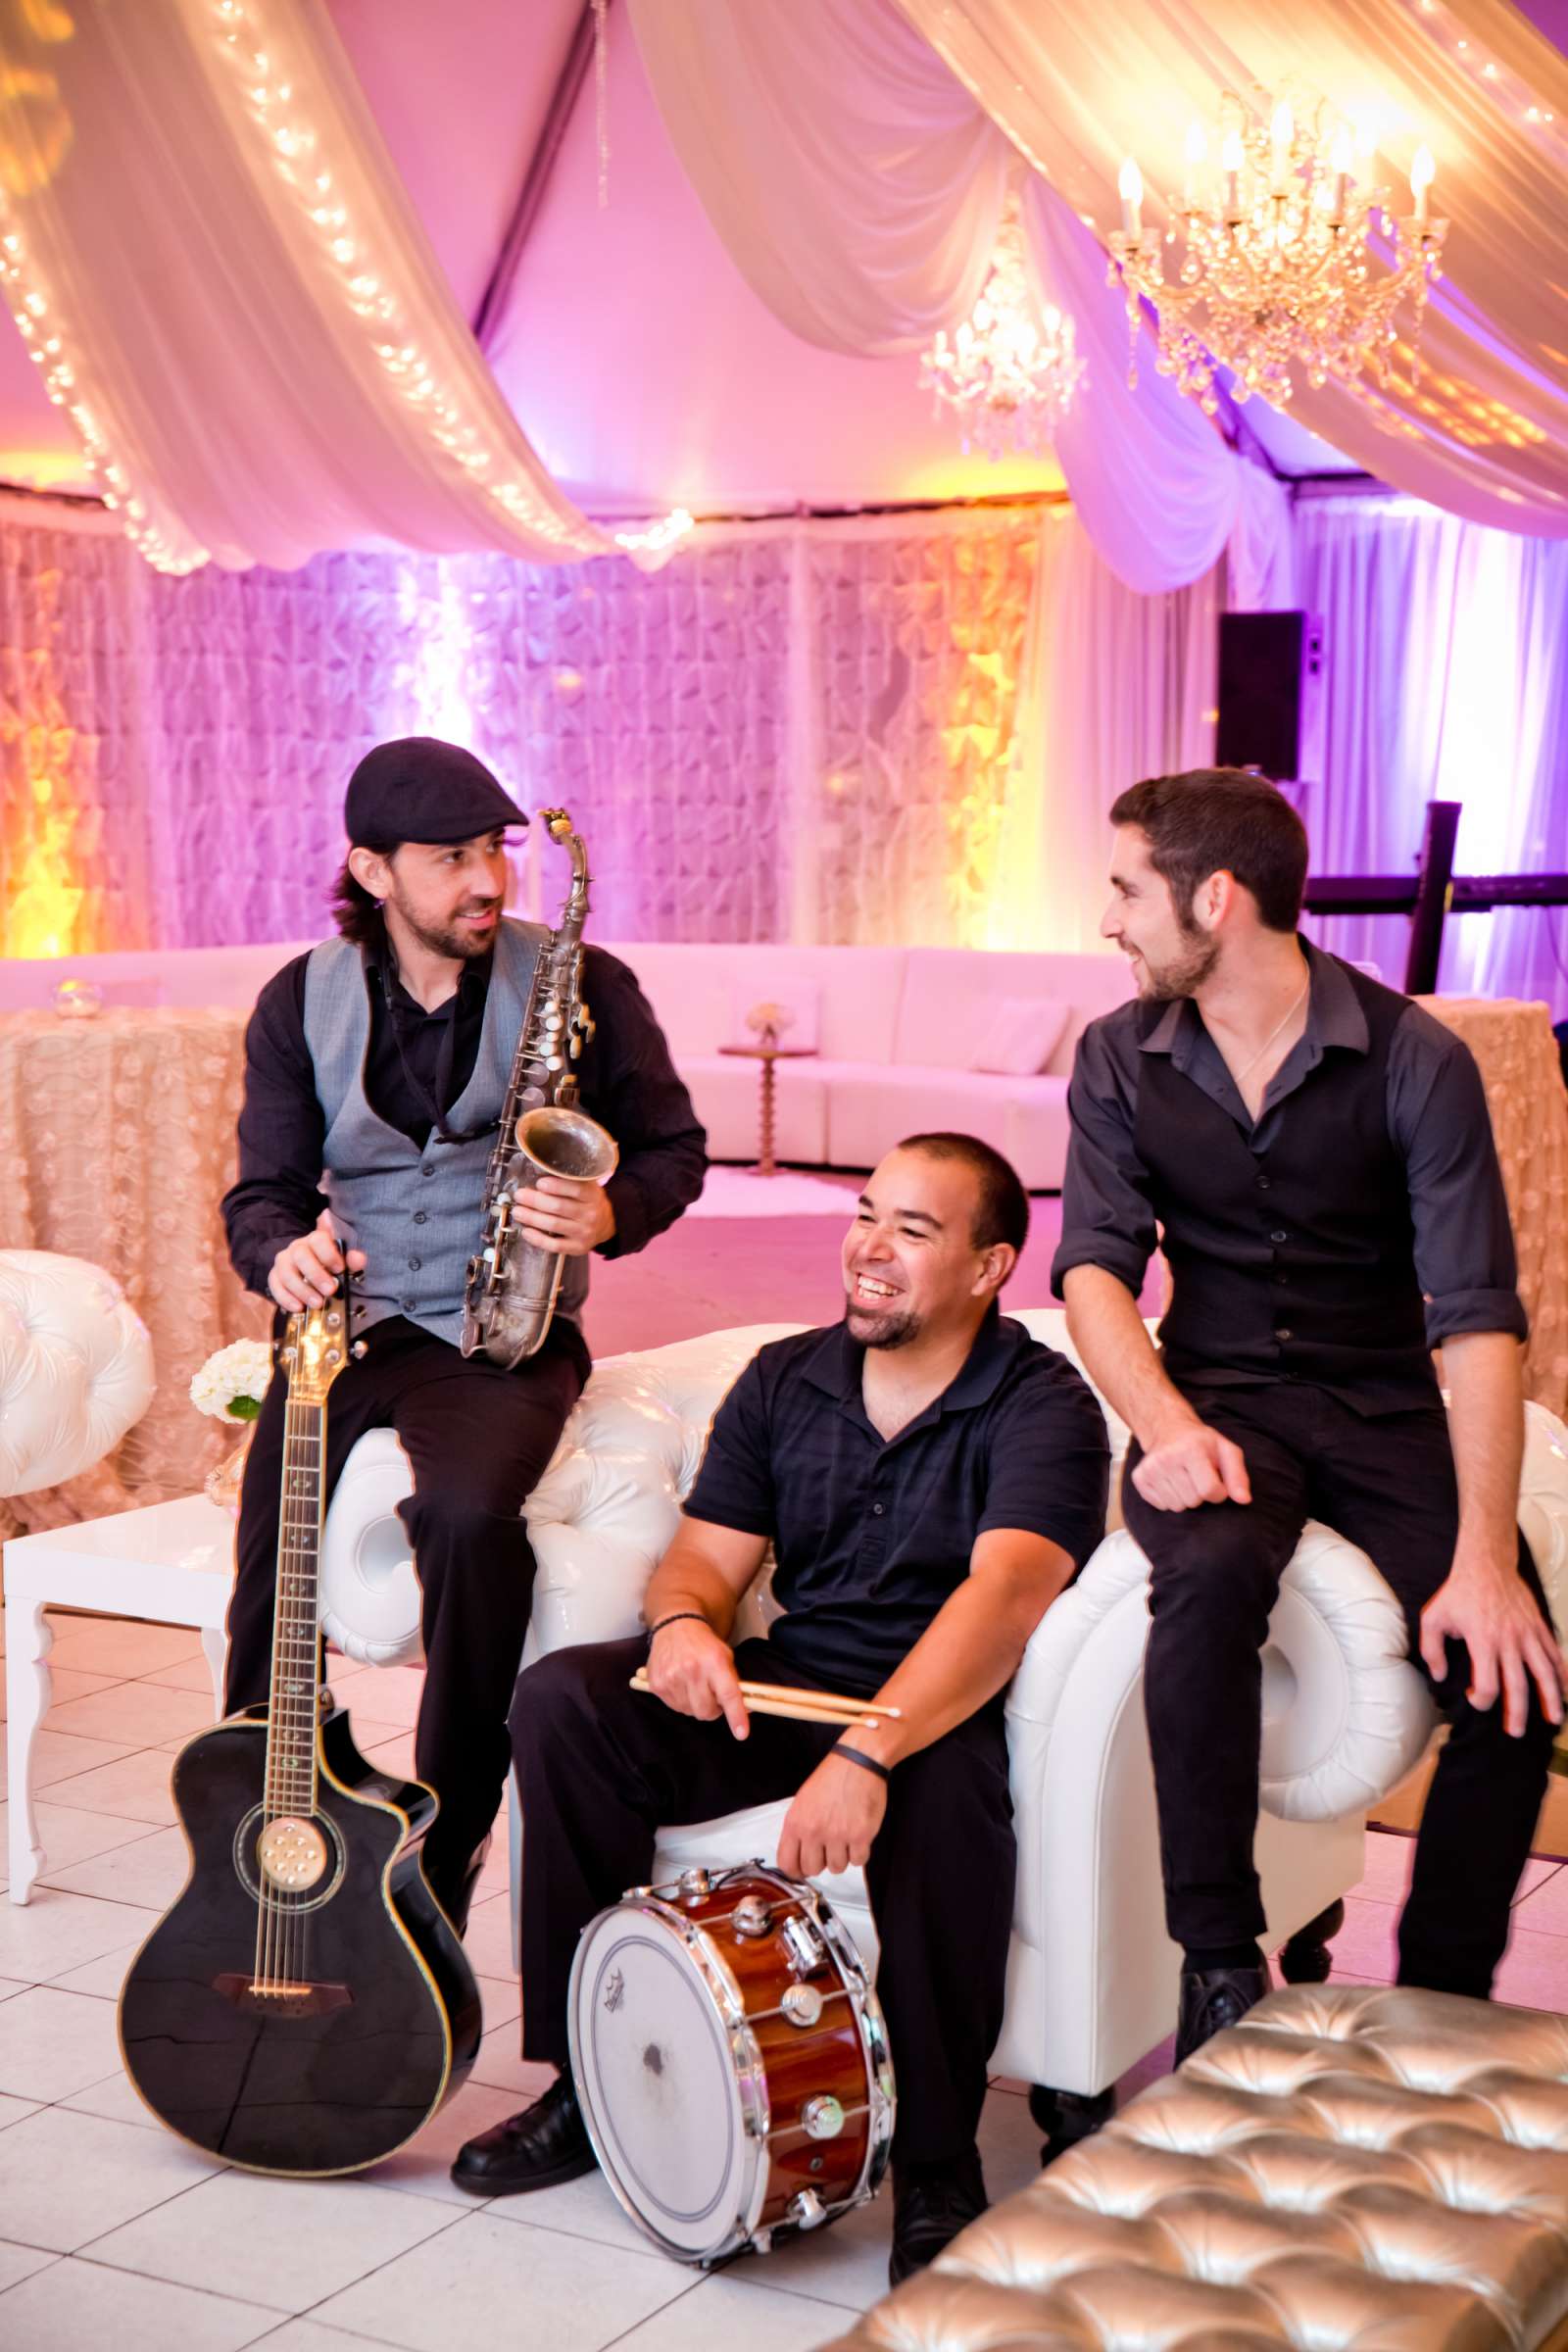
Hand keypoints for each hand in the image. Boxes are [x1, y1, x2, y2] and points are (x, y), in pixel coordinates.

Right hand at [268, 1210, 365, 1311]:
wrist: (311, 1272)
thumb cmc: (331, 1266)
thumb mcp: (345, 1262)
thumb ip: (353, 1260)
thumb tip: (358, 1258)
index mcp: (316, 1239)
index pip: (318, 1239)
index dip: (329, 1254)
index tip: (340, 1269)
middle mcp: (297, 1247)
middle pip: (300, 1255)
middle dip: (316, 1275)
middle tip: (330, 1291)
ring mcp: (284, 1261)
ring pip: (285, 1272)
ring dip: (302, 1290)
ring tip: (317, 1303)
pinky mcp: (275, 1276)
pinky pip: (275, 1285)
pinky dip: (286, 1298)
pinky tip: (299, 1308)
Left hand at [510, 1173, 614, 1257]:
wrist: (605, 1224)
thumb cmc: (588, 1201)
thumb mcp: (587, 1186)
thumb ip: (569, 1179)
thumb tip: (538, 1171)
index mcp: (593, 1196)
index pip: (576, 1189)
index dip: (556, 1186)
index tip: (539, 1183)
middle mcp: (590, 1214)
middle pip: (559, 1207)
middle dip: (535, 1200)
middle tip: (519, 1195)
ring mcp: (584, 1232)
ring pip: (554, 1225)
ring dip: (531, 1218)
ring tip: (517, 1211)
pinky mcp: (577, 1247)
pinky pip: (555, 1245)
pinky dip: (538, 1239)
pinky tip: (526, 1232)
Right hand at [644, 1618, 749, 1738]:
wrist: (675, 1627)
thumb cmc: (704, 1644)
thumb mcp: (725, 1656)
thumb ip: (735, 1683)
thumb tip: (747, 1711)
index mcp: (714, 1662)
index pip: (728, 1694)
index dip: (736, 1716)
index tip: (742, 1733)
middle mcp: (692, 1670)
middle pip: (706, 1711)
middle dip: (713, 1710)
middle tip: (712, 1696)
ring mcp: (672, 1678)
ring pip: (690, 1712)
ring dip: (696, 1705)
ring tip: (694, 1686)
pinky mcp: (657, 1684)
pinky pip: (674, 1707)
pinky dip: (681, 1701)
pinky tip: (681, 1684)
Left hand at [777, 1752, 886, 1879]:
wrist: (858, 1762)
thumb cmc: (832, 1778)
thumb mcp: (803, 1801)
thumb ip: (797, 1829)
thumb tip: (796, 1855)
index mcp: (795, 1822)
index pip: (787, 1864)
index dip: (795, 1871)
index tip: (803, 1869)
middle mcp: (814, 1831)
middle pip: (812, 1870)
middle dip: (821, 1862)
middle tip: (828, 1848)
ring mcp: (837, 1835)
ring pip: (837, 1868)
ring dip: (842, 1857)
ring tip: (845, 1837)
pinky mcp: (860, 1836)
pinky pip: (858, 1861)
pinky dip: (859, 1853)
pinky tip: (858, 1837)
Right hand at [1130, 1419, 1250, 1512]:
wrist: (1168, 1429)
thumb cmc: (1201, 1443)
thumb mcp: (1226, 1451)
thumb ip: (1238, 1476)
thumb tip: (1244, 1500)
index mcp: (1190, 1450)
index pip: (1210, 1491)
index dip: (1219, 1492)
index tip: (1216, 1481)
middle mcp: (1167, 1458)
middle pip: (1193, 1501)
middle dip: (1200, 1494)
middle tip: (1197, 1476)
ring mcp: (1150, 1469)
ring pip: (1177, 1506)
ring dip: (1185, 1498)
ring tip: (1184, 1479)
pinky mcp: (1139, 1478)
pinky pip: (1162, 1506)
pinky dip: (1169, 1499)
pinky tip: (1171, 1482)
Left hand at [1420, 1558, 1566, 1735]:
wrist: (1486, 1564)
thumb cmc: (1458, 1593)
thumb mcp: (1434, 1618)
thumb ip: (1432, 1650)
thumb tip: (1439, 1676)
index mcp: (1483, 1641)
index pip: (1489, 1683)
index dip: (1482, 1699)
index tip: (1475, 1699)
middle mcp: (1509, 1640)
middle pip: (1519, 1685)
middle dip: (1518, 1713)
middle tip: (1516, 1732)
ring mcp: (1528, 1634)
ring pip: (1545, 1672)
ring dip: (1551, 1698)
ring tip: (1554, 1719)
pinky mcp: (1539, 1626)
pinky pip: (1555, 1653)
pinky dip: (1562, 1673)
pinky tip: (1564, 1689)